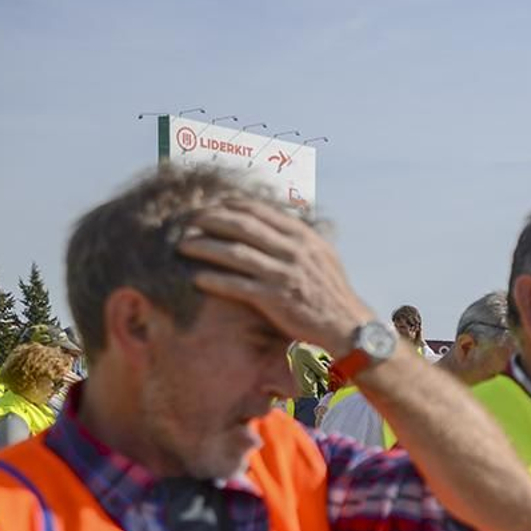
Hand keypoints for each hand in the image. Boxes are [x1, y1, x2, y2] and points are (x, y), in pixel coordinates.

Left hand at [175, 199, 371, 352]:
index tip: (210, 205)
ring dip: (205, 247)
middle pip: (243, 226)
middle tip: (188, 220)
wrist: (347, 325)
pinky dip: (215, 280)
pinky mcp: (276, 299)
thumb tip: (270, 223)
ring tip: (182, 245)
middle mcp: (294, 251)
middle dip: (210, 220)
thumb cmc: (330, 291)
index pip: (259, 211)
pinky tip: (197, 278)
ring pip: (235, 253)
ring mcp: (284, 274)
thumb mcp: (320, 255)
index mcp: (303, 236)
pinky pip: (237, 285)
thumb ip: (295, 239)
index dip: (229, 206)